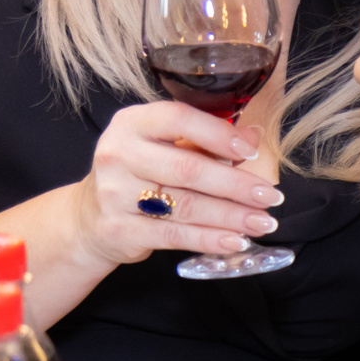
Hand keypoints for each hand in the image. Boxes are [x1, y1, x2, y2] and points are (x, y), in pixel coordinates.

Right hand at [73, 101, 285, 266]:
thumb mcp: (164, 147)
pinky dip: (210, 239)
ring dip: (231, 216)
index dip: (219, 134)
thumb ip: (205, 140)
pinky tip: (235, 241)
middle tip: (270, 196)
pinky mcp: (120, 230)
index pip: (179, 119)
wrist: (90, 218)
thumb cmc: (138, 174)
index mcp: (131, 123)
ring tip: (262, 222)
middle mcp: (118, 154)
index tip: (252, 151)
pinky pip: (175, 235)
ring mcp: (115, 194)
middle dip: (236, 184)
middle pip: (188, 168)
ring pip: (186, 205)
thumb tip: (254, 137)